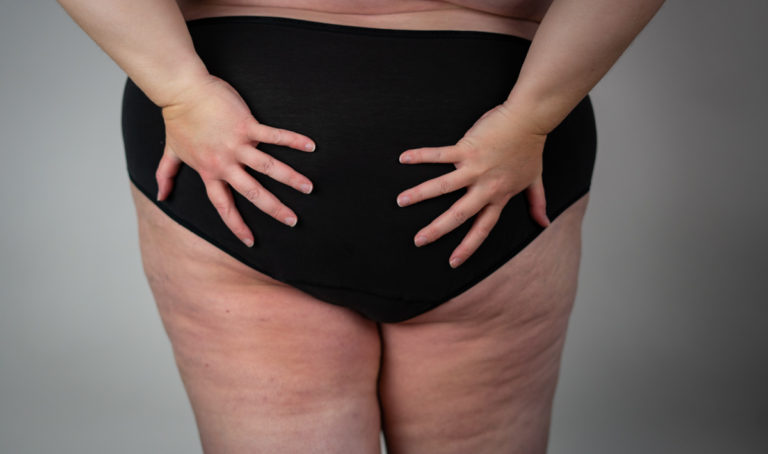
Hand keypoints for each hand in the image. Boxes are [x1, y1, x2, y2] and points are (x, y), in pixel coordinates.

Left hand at [156, 74, 316, 246]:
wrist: (181, 90)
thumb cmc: (177, 118)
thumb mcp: (171, 151)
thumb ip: (165, 175)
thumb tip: (161, 196)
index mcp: (209, 172)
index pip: (224, 206)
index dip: (237, 225)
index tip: (250, 242)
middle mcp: (225, 163)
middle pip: (253, 192)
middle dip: (274, 209)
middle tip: (292, 221)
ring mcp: (237, 144)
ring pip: (268, 167)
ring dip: (291, 178)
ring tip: (309, 187)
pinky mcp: (246, 125)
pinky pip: (274, 135)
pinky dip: (293, 141)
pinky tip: (311, 146)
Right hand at [396, 103, 550, 267]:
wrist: (529, 119)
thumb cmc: (531, 147)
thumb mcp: (535, 179)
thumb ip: (537, 203)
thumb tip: (544, 223)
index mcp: (499, 196)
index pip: (482, 228)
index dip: (468, 246)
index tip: (453, 262)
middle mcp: (485, 186)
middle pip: (458, 214)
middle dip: (437, 229)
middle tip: (418, 241)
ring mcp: (474, 168)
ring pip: (443, 186)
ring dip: (420, 194)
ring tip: (401, 201)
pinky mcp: (466, 148)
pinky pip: (439, 154)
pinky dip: (421, 156)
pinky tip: (403, 158)